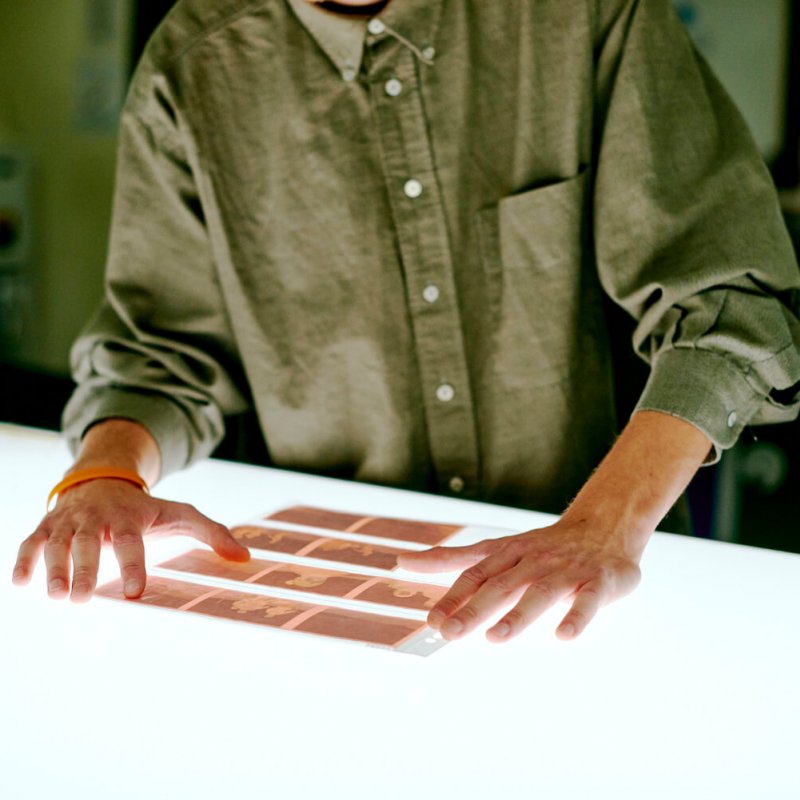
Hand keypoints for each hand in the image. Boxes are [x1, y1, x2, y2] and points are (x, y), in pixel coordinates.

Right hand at [12, 479, 249, 601]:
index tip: (134, 593)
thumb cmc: (147, 508)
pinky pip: (31, 542)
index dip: (132, 566)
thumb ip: (214, 534)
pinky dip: (24, 560)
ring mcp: (71, 522)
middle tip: (81, 599)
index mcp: (131, 517)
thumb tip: (246, 558)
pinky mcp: (47, 526)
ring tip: (56, 596)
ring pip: (59, 544)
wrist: (105, 481)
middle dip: (85, 569)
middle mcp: (99, 518)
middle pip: (90, 543)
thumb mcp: (182, 514)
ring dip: (55, 568)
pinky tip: (19, 584)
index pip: (132, 542)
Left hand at [396, 518, 641, 641]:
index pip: (475, 575)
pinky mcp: (598, 582)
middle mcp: (533, 561)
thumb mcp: (495, 548)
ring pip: (540, 592)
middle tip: (452, 633)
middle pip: (502, 585)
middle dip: (475, 608)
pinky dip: (576, 617)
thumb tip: (402, 561)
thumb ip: (451, 559)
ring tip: (497, 637)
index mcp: (508, 554)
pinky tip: (564, 637)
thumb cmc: (542, 547)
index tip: (432, 620)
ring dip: (519, 615)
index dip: (454, 596)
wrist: (604, 527)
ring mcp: (566, 571)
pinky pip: (588, 600)